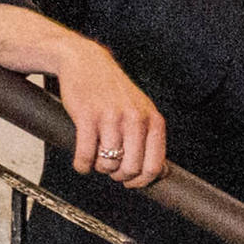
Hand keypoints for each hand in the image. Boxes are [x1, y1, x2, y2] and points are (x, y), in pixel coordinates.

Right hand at [43, 37, 170, 189]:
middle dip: (119, 176)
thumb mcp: (141, 109)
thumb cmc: (113, 90)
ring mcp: (111, 117)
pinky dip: (82, 165)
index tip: (131, 182)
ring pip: (108, 164)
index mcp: (152, 120)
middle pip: (131, 169)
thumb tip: (161, 172)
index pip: (155, 166)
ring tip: (96, 161)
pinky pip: (86, 154)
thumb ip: (151, 137)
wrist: (85, 61)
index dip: (141, 181)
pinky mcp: (87, 116)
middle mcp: (134, 119)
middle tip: (111, 170)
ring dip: (100, 169)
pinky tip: (81, 162)